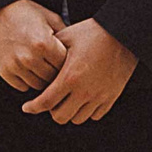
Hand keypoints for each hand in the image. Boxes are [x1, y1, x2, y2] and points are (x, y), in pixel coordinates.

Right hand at [0, 0, 66, 93]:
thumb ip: (65, 35)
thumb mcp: (50, 17)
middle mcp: (29, 57)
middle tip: (57, 67)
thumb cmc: (24, 12)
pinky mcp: (4, 72)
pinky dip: (28, 81)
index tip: (68, 61)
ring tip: (44, 69)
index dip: (68, 64)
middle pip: (52, 79)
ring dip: (43, 79)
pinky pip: (23, 87)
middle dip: (57, 74)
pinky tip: (30, 70)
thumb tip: (78, 51)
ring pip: (38, 86)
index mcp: (44, 44)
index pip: (64, 66)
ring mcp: (16, 66)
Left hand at [22, 19, 137, 124]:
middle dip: (51, 110)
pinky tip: (83, 99)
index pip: (46, 102)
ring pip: (78, 119)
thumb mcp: (67, 36)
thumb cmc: (94, 32)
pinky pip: (95, 115)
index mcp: (70, 76)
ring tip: (66, 99)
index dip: (33, 107)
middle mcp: (85, 91)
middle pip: (60, 116)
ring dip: (69, 111)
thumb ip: (51, 49)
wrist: (123, 34)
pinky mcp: (111, 97)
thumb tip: (38, 56)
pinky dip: (86, 111)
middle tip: (49, 100)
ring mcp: (100, 96)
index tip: (27, 107)